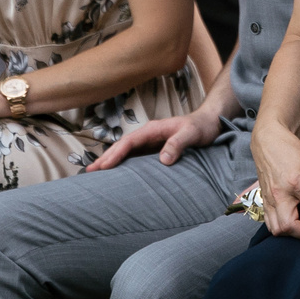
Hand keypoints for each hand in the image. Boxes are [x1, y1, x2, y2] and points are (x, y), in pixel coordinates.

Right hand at [90, 111, 224, 170]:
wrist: (210, 122)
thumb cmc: (201, 127)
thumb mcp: (191, 134)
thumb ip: (178, 143)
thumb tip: (163, 159)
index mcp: (152, 129)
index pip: (129, 142)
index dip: (115, 154)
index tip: (104, 166)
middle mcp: (148, 136)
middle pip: (122, 147)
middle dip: (106, 159)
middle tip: (89, 172)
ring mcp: (150, 144)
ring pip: (126, 153)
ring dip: (111, 162)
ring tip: (95, 175)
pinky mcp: (154, 151)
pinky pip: (135, 158)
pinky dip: (123, 165)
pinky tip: (116, 176)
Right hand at [251, 125, 299, 238]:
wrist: (268, 141)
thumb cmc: (290, 150)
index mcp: (296, 182)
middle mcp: (280, 194)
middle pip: (290, 225)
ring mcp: (269, 200)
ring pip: (277, 229)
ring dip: (295, 235)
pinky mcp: (264, 202)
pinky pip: (270, 225)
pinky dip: (283, 230)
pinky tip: (295, 226)